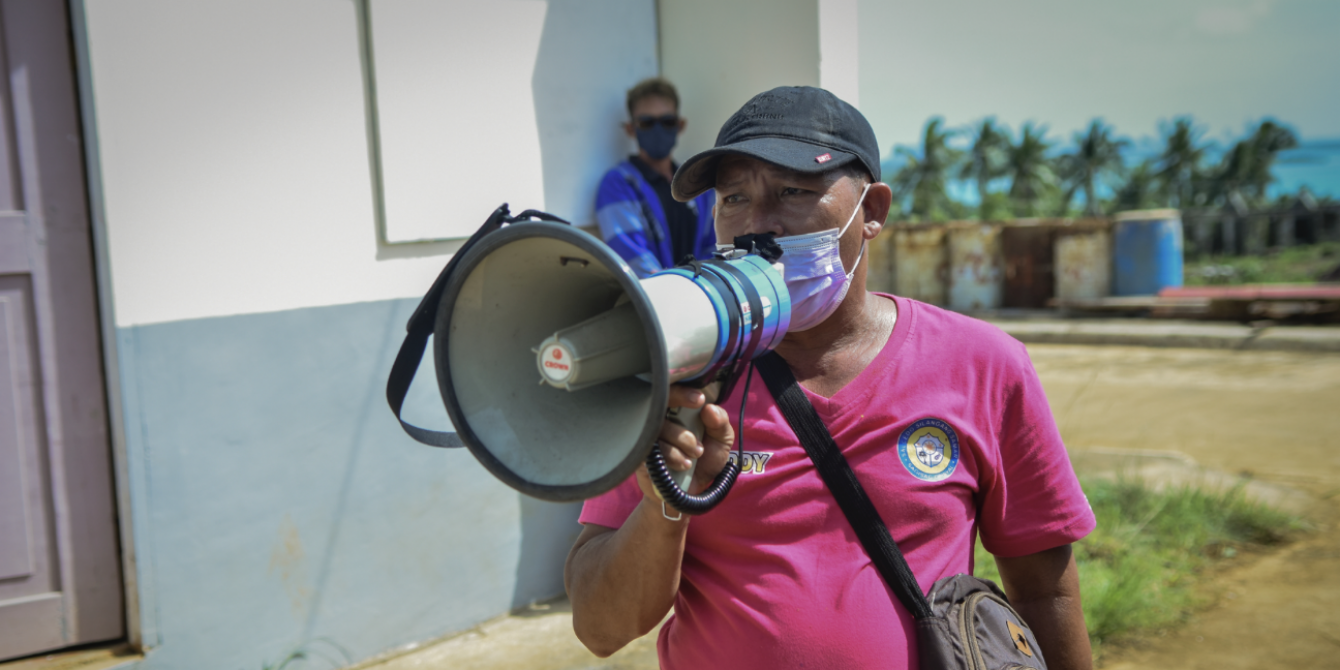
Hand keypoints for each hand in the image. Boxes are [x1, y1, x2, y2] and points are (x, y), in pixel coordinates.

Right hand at [635, 384, 734, 502]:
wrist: (693, 492)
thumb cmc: (705, 461)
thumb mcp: (721, 440)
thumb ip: (720, 422)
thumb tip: (709, 409)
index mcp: (679, 409)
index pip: (673, 391)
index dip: (682, 392)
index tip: (699, 400)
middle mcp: (661, 418)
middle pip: (660, 403)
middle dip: (680, 412)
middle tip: (698, 433)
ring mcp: (649, 435)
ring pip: (659, 427)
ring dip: (682, 441)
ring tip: (696, 454)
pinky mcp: (642, 453)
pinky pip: (653, 448)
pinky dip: (672, 456)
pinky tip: (684, 464)